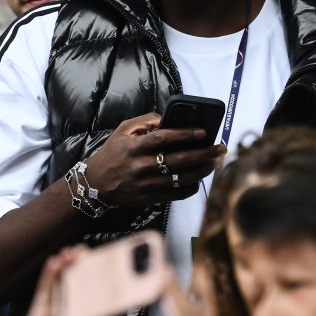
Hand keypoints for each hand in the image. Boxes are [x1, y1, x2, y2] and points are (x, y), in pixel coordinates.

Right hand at [13, 248, 97, 315]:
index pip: (94, 293)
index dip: (97, 277)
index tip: (102, 262)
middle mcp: (72, 312)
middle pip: (77, 283)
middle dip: (81, 267)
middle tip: (83, 251)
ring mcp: (56, 311)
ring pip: (62, 283)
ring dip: (66, 267)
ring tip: (69, 253)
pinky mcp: (40, 313)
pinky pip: (46, 291)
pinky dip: (49, 277)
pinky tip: (53, 264)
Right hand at [83, 113, 225, 206]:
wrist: (96, 184)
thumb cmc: (113, 153)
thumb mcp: (123, 130)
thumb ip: (146, 121)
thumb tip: (169, 117)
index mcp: (134, 147)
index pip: (163, 138)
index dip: (184, 134)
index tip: (203, 131)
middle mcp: (141, 166)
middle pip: (178, 160)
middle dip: (203, 153)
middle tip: (220, 147)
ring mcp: (146, 184)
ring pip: (181, 178)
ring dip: (202, 170)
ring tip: (215, 161)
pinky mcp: (150, 197)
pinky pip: (177, 194)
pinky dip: (191, 186)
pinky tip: (200, 178)